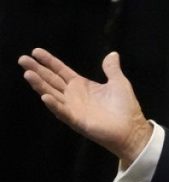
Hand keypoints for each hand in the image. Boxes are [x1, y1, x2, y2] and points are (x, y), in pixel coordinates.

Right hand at [18, 48, 152, 165]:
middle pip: (51, 80)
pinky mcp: (77, 120)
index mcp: (81, 86)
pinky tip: (45, 96)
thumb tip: (112, 54)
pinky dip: (54, 104)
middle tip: (22, 59)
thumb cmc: (125, 108)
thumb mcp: (119, 83)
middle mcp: (73, 96)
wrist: (132, 129)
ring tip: (28, 73)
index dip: (49, 61)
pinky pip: (62, 112)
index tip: (36, 51)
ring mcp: (73, 108)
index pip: (61, 71)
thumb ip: (112, 69)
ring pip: (52, 94)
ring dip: (39, 85)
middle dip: (37, 70)